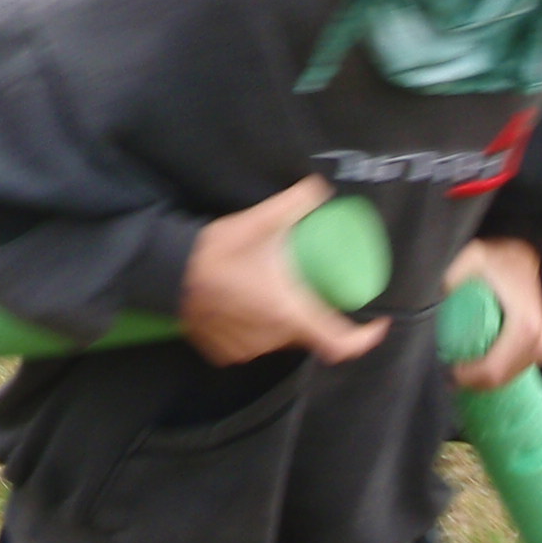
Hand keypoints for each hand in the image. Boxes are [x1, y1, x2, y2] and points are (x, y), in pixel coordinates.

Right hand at [178, 177, 391, 367]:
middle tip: (303, 283)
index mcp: (291, 314)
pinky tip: (241, 304)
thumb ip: (297, 203)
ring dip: (279, 319)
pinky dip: (252, 327)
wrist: (167, 270)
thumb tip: (322, 188)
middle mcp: (272, 339)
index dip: (365, 338)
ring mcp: (246, 350)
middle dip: (310, 312)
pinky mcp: (223, 354)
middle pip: (306, 334)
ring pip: (276, 338)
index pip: (342, 344)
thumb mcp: (262, 221)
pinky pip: (249, 343)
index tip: (375, 322)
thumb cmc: (218, 251)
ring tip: (267, 290)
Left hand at [443, 237, 541, 391]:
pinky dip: (492, 373)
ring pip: (506, 378)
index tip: (444, 369)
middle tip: (445, 371)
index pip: (493, 369)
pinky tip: (473, 365)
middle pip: (499, 378)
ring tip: (456, 367)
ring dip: (480, 379)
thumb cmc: (494, 259)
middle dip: (470, 381)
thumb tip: (430, 300)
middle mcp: (539, 340)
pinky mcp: (541, 348)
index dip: (466, 376)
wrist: (521, 255)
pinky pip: (513, 371)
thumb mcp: (470, 258)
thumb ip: (451, 276)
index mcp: (524, 325)